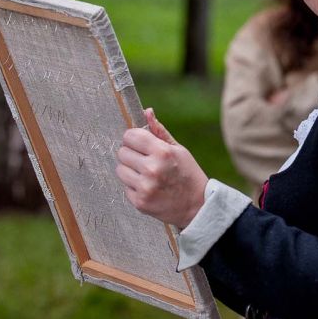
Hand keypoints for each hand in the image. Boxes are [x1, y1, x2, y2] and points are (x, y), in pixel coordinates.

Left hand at [115, 108, 207, 228]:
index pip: (130, 136)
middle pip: (122, 152)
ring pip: (120, 169)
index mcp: (162, 152)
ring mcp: (145, 187)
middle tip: (145, 161)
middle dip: (131, 154)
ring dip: (130, 170)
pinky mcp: (140, 202)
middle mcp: (152, 169)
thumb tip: (146, 111)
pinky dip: (133, 186)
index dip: (134, 138)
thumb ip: (159, 131)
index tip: (140, 143)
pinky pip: (125, 187)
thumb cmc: (188, 174)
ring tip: (146, 175)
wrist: (197, 206)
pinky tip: (148, 187)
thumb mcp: (178, 150)